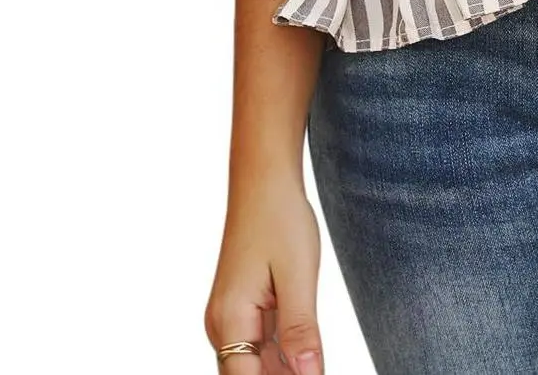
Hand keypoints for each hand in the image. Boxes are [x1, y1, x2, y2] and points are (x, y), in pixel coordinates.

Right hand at [205, 174, 324, 372]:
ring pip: (253, 365)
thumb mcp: (298, 275)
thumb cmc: (281, 220)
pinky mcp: (241, 308)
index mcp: (231, 321)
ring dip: (282, 371)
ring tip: (313, 364)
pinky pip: (257, 345)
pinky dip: (280, 356)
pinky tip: (305, 358)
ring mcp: (229, 317)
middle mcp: (222, 325)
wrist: (264, 181)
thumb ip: (301, 329)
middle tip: (315, 367)